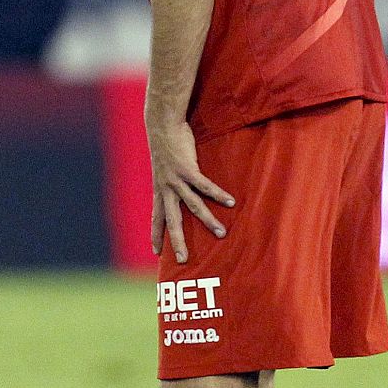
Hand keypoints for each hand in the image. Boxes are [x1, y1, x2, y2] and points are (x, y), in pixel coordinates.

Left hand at [146, 112, 234, 263]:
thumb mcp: (164, 169)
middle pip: (172, 221)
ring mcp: (176, 181)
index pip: (156, 218)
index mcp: (160, 191)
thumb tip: (179, 191)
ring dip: (208, 221)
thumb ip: (171, 183)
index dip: (156, 235)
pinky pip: (205, 186)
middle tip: (184, 260)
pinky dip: (217, 194)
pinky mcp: (188, 170)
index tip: (156, 253)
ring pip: (193, 206)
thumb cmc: (167, 148)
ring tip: (222, 234)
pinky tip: (231, 202)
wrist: (162, 127)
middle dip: (177, 241)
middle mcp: (166, 189)